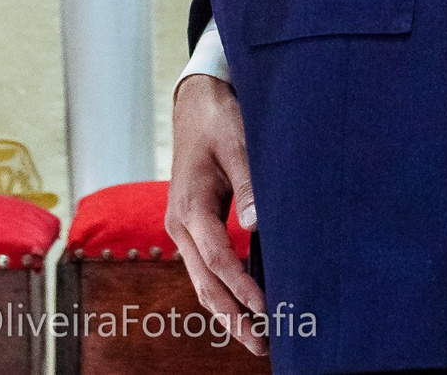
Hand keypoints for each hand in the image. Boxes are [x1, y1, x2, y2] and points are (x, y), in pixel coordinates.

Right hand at [167, 73, 265, 355]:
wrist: (196, 102)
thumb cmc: (218, 119)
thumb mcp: (237, 144)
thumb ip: (248, 185)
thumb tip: (256, 226)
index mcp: (189, 206)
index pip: (217, 259)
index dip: (242, 288)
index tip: (268, 309)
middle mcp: (179, 223)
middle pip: (203, 282)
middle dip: (232, 317)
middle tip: (263, 345)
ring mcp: (181, 226)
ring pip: (201, 280)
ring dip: (225, 310)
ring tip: (256, 337)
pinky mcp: (190, 225)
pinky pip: (203, 267)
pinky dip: (221, 291)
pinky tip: (241, 305)